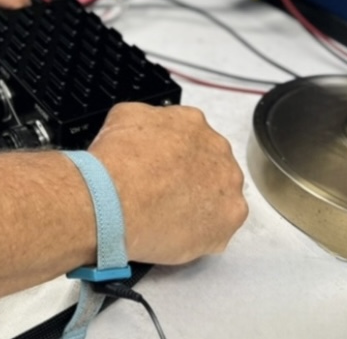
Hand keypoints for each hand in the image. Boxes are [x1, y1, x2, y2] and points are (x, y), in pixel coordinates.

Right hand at [87, 103, 247, 265]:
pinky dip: (202, 229)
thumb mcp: (121, 117)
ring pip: (219, 194)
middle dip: (191, 176)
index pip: (190, 135)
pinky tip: (177, 229)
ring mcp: (228, 184)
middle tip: (166, 190)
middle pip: (210, 163)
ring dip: (200, 202)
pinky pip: (219, 225)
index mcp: (191, 122)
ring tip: (169, 213)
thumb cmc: (116, 164)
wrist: (116, 201)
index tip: (163, 164)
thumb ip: (147, 120)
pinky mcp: (231, 216)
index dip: (173, 152)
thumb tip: (149, 132)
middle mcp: (217, 149)